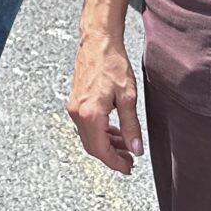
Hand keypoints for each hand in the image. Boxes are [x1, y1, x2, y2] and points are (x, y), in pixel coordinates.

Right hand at [67, 31, 144, 174]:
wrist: (98, 41)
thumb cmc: (112, 63)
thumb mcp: (128, 97)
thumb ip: (131, 126)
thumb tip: (135, 148)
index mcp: (90, 115)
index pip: (101, 150)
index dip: (115, 163)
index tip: (128, 168)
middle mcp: (78, 113)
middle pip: (93, 147)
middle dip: (111, 156)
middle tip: (129, 160)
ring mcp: (74, 107)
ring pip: (89, 137)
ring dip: (106, 144)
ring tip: (125, 145)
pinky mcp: (76, 101)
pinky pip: (86, 126)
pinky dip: (100, 132)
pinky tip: (113, 130)